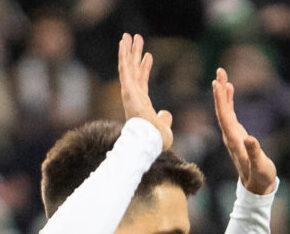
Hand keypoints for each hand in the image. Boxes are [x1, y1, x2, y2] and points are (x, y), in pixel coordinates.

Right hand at [118, 33, 173, 150]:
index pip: (142, 81)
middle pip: (133, 70)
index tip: (148, 56)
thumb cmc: (155, 139)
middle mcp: (133, 96)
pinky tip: (123, 42)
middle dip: (134, 54)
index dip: (144, 68)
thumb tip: (165, 113)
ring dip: (127, 50)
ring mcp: (129, 92)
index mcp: (141, 103)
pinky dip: (123, 55)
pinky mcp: (128, 89)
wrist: (149, 141)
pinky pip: (125, 68)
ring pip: (127, 66)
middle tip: (136, 39)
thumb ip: (164, 119)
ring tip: (128, 35)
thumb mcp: (164, 127)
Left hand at [212, 66, 277, 193]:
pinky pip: (230, 113)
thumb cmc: (260, 177)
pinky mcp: (236, 134)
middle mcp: (229, 136)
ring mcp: (232, 134)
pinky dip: (229, 100)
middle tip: (220, 70)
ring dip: (223, 93)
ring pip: (225, 110)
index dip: (221, 100)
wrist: (256, 187)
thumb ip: (255, 153)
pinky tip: (229, 89)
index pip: (225, 116)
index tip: (218, 83)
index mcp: (234, 141)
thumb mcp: (260, 166)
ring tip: (222, 75)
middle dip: (220, 90)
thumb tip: (250, 139)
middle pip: (222, 109)